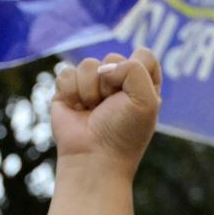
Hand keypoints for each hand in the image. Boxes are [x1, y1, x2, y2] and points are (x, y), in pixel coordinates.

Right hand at [50, 49, 162, 170]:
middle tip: (111, 107)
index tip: (134, 94)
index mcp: (142, 85)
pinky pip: (66, 74)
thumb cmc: (124, 133)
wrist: (93, 158)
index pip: (143, 55)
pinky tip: (77, 110)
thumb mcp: (146, 100)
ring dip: (90, 90)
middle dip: (111, 82)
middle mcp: (117, 84)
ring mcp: (92, 87)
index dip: (137, 69)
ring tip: (93, 111)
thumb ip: (135, 68)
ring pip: (88, 64)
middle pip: (113, 57)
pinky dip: (71, 93)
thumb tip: (104, 67)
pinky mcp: (68, 92)